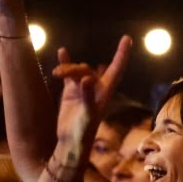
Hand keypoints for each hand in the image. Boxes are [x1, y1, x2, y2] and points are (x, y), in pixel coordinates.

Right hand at [52, 36, 131, 163]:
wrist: (70, 143)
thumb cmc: (83, 133)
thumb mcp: (87, 115)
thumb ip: (87, 97)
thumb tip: (86, 78)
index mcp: (105, 93)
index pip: (116, 69)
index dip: (122, 54)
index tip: (127, 38)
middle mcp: (95, 89)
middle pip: (87, 69)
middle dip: (75, 68)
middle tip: (60, 74)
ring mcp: (82, 89)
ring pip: (77, 71)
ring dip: (67, 68)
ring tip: (56, 73)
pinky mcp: (70, 92)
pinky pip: (68, 75)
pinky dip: (65, 63)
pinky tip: (62, 51)